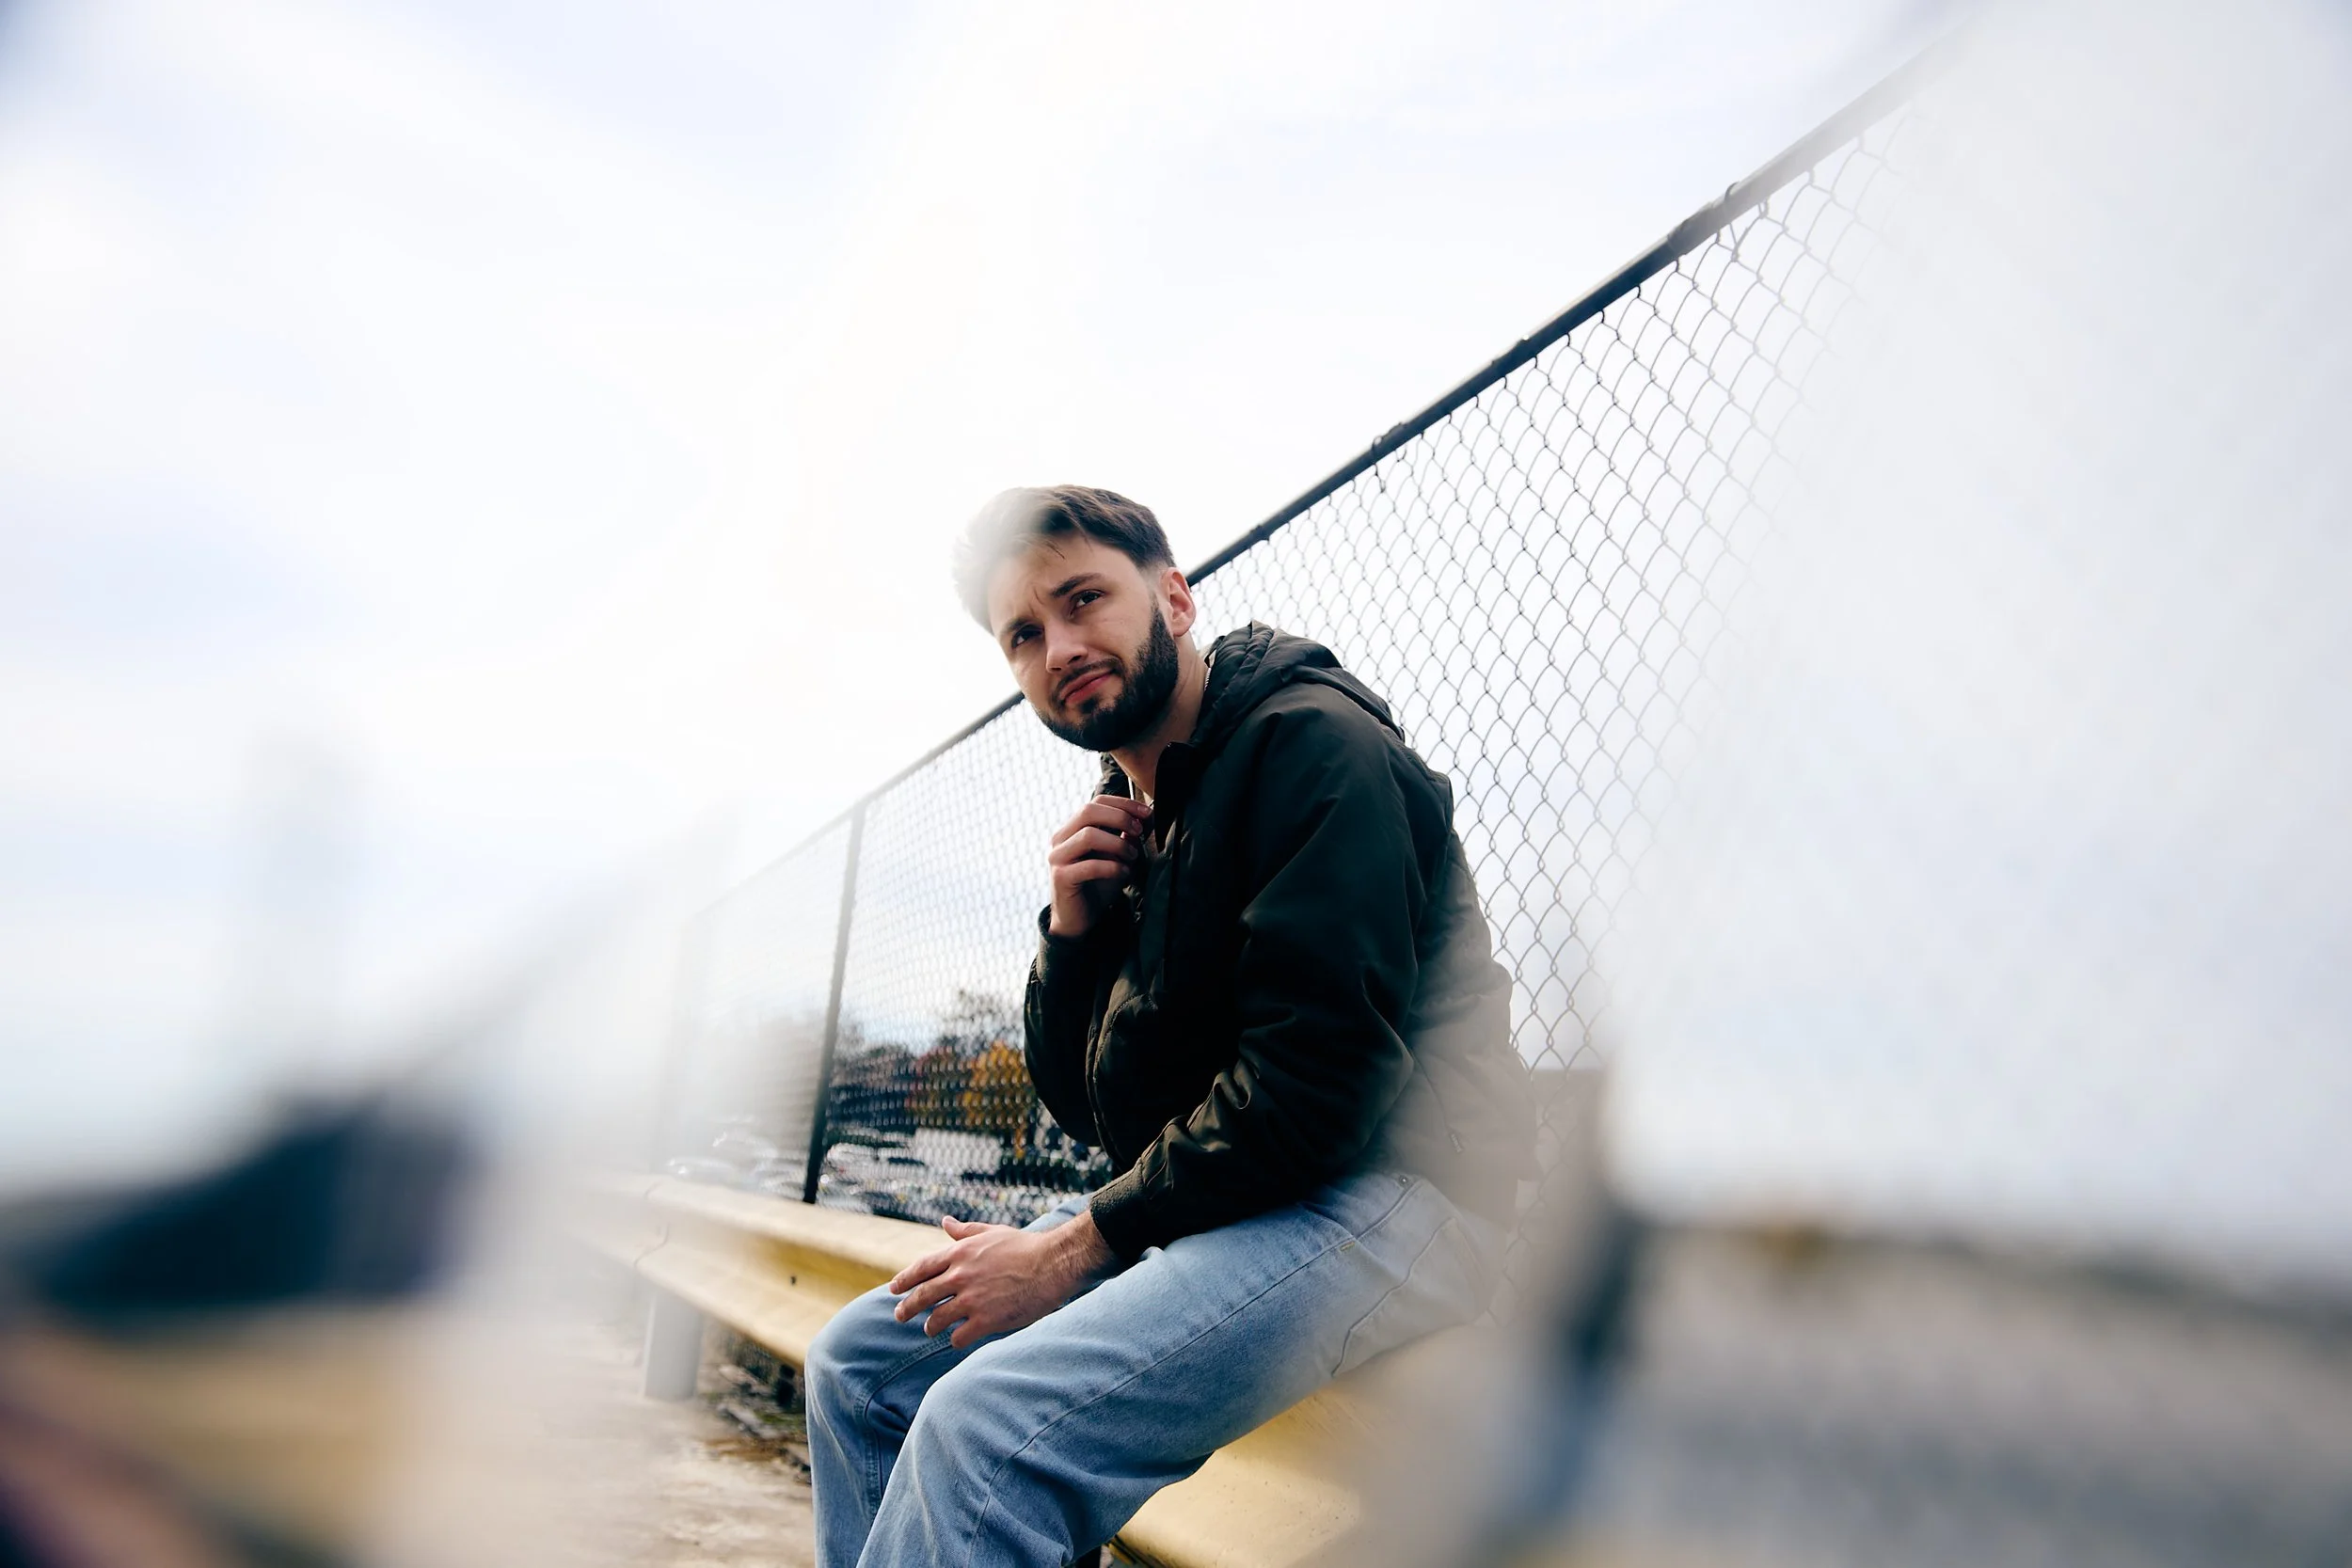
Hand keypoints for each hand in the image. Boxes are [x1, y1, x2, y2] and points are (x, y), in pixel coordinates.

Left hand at [888, 1209, 1115, 1348]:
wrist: (1053, 1263)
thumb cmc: (1025, 1246)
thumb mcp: (991, 1232)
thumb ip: (964, 1231)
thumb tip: (945, 1222)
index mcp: (959, 1253)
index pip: (921, 1268)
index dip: (903, 1280)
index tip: (893, 1289)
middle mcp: (960, 1276)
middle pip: (921, 1296)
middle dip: (906, 1308)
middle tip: (899, 1316)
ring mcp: (971, 1300)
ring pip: (936, 1320)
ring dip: (930, 1327)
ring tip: (930, 1329)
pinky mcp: (986, 1320)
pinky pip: (958, 1337)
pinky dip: (955, 1340)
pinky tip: (957, 1340)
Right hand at [1047, 794, 1151, 937]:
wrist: (1079, 920)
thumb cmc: (1097, 885)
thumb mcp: (1116, 857)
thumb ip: (1126, 838)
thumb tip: (1144, 819)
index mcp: (1072, 829)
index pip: (1096, 802)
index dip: (1124, 804)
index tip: (1147, 813)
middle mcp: (1060, 838)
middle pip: (1088, 811)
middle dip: (1120, 817)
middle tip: (1139, 831)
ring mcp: (1057, 857)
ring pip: (1088, 835)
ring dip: (1117, 844)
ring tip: (1132, 856)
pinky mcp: (1061, 877)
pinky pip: (1090, 865)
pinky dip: (1112, 867)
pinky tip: (1123, 874)